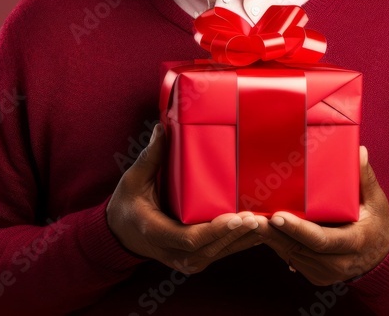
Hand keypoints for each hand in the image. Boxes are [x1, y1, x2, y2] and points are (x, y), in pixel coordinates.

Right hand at [106, 123, 260, 272]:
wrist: (121, 232)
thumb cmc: (127, 203)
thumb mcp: (133, 180)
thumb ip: (150, 157)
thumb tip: (161, 129)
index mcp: (156, 231)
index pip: (190, 238)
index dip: (216, 230)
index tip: (238, 217)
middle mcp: (171, 252)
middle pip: (211, 249)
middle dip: (238, 234)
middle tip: (261, 217)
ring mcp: (183, 260)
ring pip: (218, 254)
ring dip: (244, 241)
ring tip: (267, 224)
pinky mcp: (193, 259)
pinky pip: (218, 253)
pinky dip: (239, 243)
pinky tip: (257, 232)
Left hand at [252, 145, 388, 284]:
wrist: (381, 256)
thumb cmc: (376, 223)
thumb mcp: (376, 201)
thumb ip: (365, 178)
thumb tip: (360, 151)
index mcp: (354, 243)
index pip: (321, 240)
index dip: (298, 229)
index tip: (278, 216)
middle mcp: (339, 263)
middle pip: (300, 249)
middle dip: (274, 233)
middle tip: (251, 216)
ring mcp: (326, 273)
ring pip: (292, 255)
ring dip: (271, 239)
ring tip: (250, 220)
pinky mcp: (316, 275)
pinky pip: (291, 258)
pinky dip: (278, 244)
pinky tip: (263, 230)